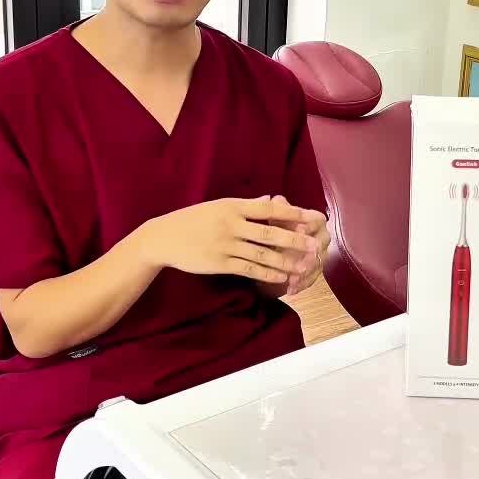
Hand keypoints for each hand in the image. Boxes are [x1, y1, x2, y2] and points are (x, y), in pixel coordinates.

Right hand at [141, 196, 316, 283]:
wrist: (164, 238)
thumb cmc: (192, 220)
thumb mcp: (217, 206)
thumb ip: (245, 206)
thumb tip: (270, 201)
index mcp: (232, 206)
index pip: (268, 209)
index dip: (291, 213)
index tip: (310, 216)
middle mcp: (231, 224)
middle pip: (269, 233)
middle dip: (294, 239)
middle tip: (313, 245)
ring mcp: (225, 245)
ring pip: (261, 255)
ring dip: (284, 262)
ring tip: (303, 266)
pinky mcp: (220, 263)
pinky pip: (248, 270)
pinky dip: (266, 274)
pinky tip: (280, 277)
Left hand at [269, 197, 329, 296]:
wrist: (271, 247)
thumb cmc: (274, 227)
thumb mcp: (273, 217)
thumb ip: (275, 210)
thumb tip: (272, 199)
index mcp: (315, 220)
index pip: (317, 220)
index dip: (309, 223)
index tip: (298, 229)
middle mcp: (322, 237)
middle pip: (320, 245)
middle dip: (308, 253)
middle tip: (299, 258)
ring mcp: (321, 255)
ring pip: (316, 265)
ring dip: (304, 272)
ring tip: (291, 279)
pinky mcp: (315, 272)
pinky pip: (311, 279)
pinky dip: (300, 285)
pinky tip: (290, 290)